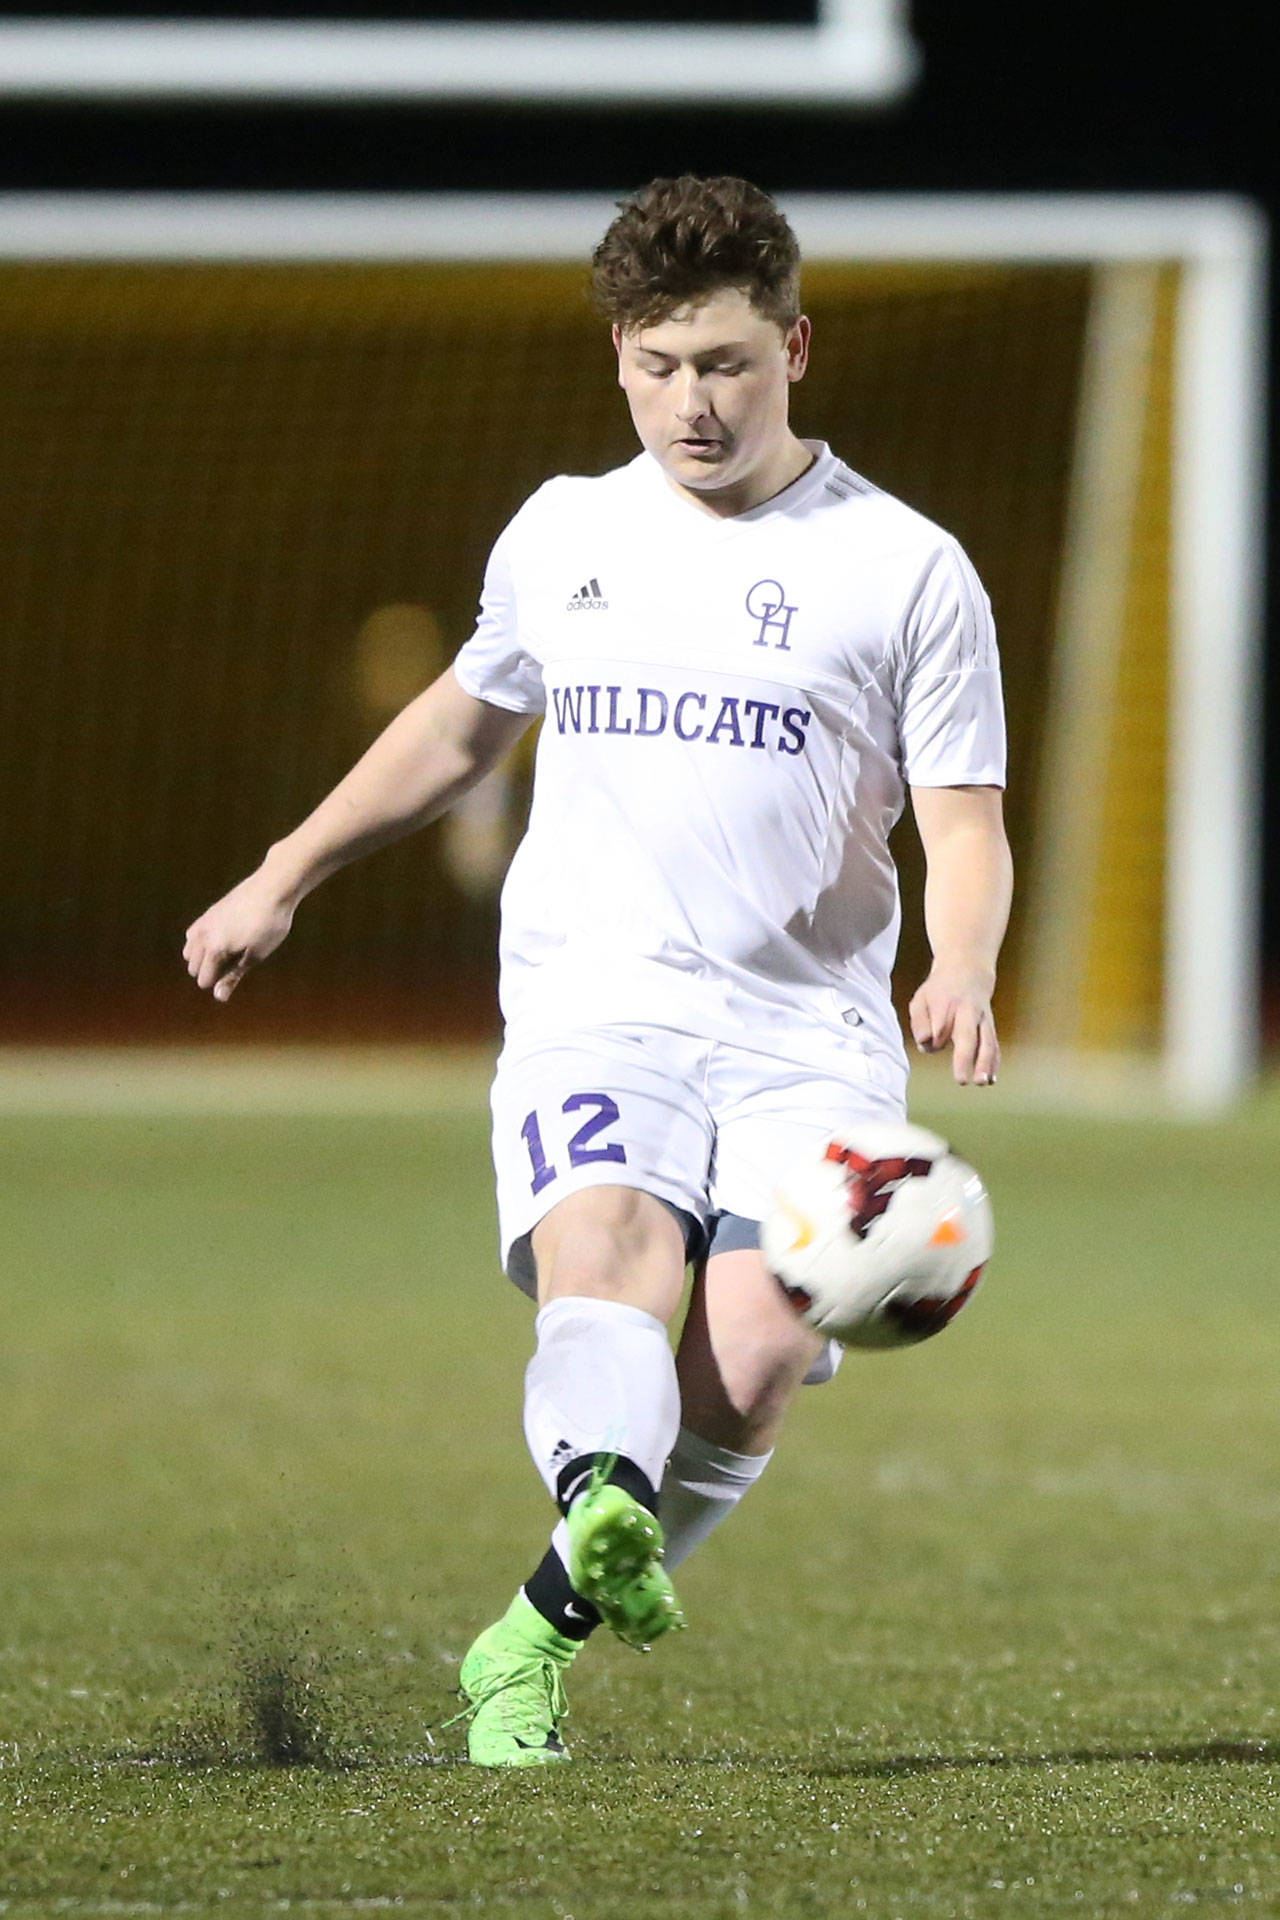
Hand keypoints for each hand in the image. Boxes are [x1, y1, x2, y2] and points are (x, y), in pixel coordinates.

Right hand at [183, 868, 295, 1002]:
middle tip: (237, 962)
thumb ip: (234, 976)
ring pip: (189, 950)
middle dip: (209, 971)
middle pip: (193, 967)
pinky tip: (219, 940)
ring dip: (202, 958)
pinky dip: (200, 943)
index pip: (203, 979)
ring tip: (227, 953)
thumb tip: (218, 997)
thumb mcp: (256, 955)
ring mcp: (203, 922)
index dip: (220, 982)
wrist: (273, 888)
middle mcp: (203, 936)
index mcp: (215, 949)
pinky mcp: (208, 913)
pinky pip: (192, 935)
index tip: (240, 971)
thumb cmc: (269, 925)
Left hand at [908, 962, 999, 1085]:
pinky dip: (994, 1062)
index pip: (940, 1027)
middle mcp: (968, 1013)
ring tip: (983, 1083)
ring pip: (987, 1042)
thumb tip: (925, 1041)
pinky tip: (991, 1079)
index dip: (935, 1037)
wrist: (968, 970)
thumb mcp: (921, 998)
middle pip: (968, 1036)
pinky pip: (995, 1045)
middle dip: (965, 1058)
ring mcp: (983, 1020)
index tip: (930, 1043)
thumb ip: (919, 1021)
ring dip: (986, 1064)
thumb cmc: (939, 991)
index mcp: (947, 1004)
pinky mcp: (990, 1027)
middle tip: (961, 1080)